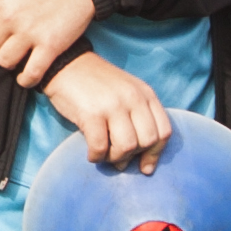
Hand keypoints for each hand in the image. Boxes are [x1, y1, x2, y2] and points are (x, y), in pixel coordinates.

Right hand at [43, 52, 168, 169]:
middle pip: (148, 141)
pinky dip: (96, 157)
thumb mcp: (126, 94)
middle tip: (118, 158)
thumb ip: (138, 120)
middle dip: (133, 156)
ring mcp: (113, 105)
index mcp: (145, 94)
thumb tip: (142, 164)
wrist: (67, 65)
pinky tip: (91, 153)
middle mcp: (133, 98)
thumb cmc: (96, 85)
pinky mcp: (92, 114)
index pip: (164, 131)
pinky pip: (100, 147)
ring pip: (127, 147)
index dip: (156, 153)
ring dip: (115, 158)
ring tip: (103, 154)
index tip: (144, 166)